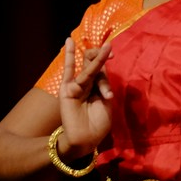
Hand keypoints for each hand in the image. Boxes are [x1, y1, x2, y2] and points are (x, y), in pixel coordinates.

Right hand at [57, 37, 113, 155]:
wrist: (85, 139)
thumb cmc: (98, 125)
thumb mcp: (106, 103)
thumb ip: (104, 86)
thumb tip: (102, 69)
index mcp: (97, 89)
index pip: (102, 71)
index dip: (107, 63)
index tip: (113, 54)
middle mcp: (86, 85)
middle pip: (94, 65)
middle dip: (102, 57)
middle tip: (110, 48)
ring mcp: (76, 86)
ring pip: (86, 67)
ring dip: (95, 56)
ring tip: (105, 46)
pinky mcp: (67, 89)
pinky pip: (68, 70)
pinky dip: (68, 56)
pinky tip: (69, 41)